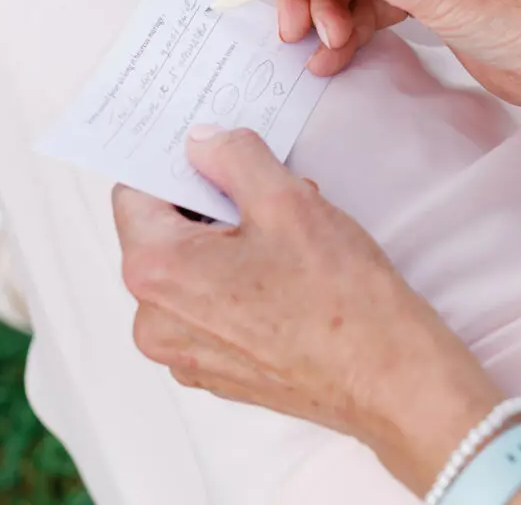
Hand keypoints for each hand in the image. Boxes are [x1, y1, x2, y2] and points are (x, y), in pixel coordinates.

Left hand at [113, 126, 503, 493]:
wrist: (385, 378)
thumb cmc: (340, 297)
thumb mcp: (286, 200)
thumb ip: (232, 156)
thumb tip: (202, 142)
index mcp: (157, 271)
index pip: (135, 192)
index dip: (178, 166)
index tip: (215, 157)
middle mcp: (153, 320)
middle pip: (162, 233)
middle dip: (212, 206)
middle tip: (269, 199)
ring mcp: (181, 352)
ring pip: (188, 271)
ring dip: (228, 245)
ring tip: (288, 243)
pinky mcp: (212, 371)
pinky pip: (206, 309)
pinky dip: (235, 285)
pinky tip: (286, 281)